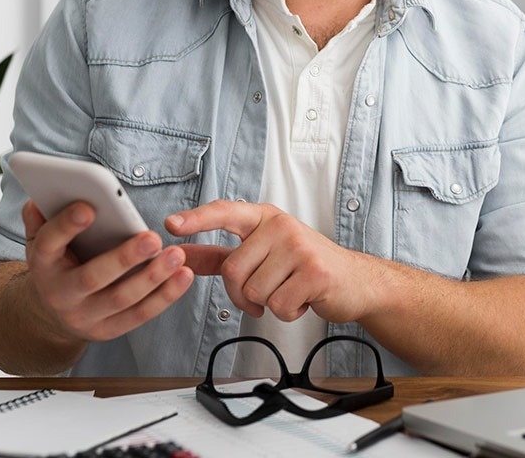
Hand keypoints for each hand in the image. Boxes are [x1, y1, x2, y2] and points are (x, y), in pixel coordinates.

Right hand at [22, 199, 193, 341]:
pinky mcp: (107, 330)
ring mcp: (84, 316)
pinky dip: (164, 296)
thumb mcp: (40, 238)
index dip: (66, 225)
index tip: (88, 207)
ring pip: (121, 298)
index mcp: (42, 263)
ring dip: (152, 277)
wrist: (50, 313)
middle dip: (124, 258)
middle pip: (92, 277)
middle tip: (152, 237)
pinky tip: (183, 276)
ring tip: (176, 255)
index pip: (50, 242)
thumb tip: (41, 196)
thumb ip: (41, 216)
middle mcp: (60, 293)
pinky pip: (139, 315)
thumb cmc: (55, 261)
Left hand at [165, 201, 372, 323]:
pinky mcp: (315, 272)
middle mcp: (280, 225)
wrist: (353, 280)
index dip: (197, 219)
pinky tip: (302, 298)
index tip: (171, 224)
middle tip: (265, 292)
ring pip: (254, 292)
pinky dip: (287, 313)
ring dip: (267, 304)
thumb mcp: (261, 253)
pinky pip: (278, 306)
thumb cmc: (303, 265)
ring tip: (288, 290)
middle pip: (234, 271)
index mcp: (263, 217)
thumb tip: (182, 255)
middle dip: (242, 295)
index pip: (225, 212)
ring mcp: (299, 246)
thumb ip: (219, 256)